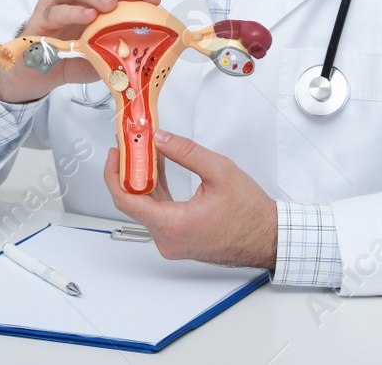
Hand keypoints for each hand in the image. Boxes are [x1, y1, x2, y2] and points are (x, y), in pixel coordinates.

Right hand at [0, 0, 158, 103]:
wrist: (37, 74)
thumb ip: (121, 45)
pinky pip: (54, 11)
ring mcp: (53, 5)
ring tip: (110, 5)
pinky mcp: (39, 21)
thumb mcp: (103, 52)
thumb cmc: (71, 57)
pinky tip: (87, 17)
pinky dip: (72, 12)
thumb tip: (151, 49)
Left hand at [103, 129, 277, 268]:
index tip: (116, 154)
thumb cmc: (251, 214)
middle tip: (130, 146)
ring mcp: (173, 242)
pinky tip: (159, 170)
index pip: (127, 201)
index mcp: (174, 225)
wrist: (267, 238)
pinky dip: (156, 191)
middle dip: (130, 170)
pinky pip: (158, 213)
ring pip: (146, 207)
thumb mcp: (219, 171)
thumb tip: (160, 139)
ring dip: (143, 179)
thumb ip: (185, 152)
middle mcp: (169, 239)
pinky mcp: (179, 240)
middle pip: (134, 202)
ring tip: (145, 152)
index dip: (114, 174)